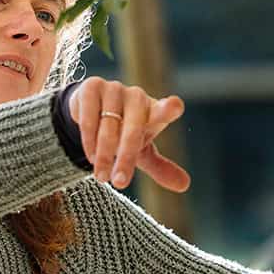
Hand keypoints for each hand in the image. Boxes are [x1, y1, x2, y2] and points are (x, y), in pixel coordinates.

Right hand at [67, 77, 190, 192]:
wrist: (92, 109)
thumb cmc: (124, 131)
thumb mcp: (142, 150)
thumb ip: (160, 167)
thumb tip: (185, 185)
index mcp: (154, 110)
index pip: (165, 109)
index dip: (169, 108)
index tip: (175, 107)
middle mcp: (136, 96)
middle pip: (133, 129)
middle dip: (126, 158)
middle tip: (119, 183)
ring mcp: (114, 89)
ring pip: (108, 126)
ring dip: (104, 155)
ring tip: (102, 176)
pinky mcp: (92, 87)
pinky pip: (89, 118)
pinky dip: (89, 141)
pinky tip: (91, 156)